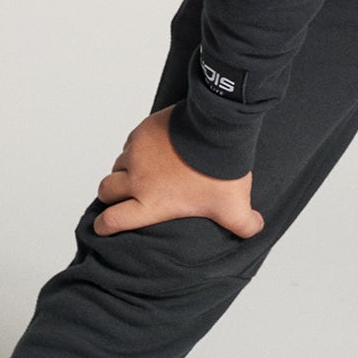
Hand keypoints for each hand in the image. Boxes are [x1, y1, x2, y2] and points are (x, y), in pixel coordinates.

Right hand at [93, 105, 265, 238]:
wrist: (217, 129)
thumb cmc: (220, 171)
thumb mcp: (233, 206)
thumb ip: (243, 224)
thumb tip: (254, 228)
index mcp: (151, 204)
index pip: (112, 221)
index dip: (103, 226)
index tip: (103, 225)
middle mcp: (137, 180)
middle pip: (106, 191)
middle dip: (110, 195)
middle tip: (120, 197)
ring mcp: (136, 154)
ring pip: (118, 165)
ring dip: (125, 170)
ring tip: (143, 171)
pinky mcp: (141, 132)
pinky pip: (130, 143)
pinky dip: (136, 149)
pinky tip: (154, 149)